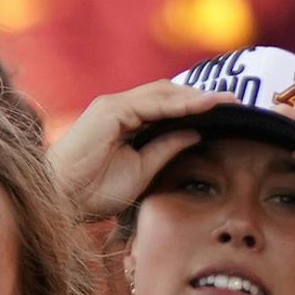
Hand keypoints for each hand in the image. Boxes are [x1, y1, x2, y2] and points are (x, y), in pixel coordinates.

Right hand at [49, 81, 232, 217]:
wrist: (60, 201)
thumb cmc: (91, 193)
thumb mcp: (140, 172)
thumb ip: (165, 149)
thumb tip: (195, 131)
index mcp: (122, 123)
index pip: (165, 106)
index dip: (195, 107)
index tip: (227, 112)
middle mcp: (117, 108)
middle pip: (166, 94)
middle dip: (200, 97)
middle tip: (235, 103)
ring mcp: (112, 107)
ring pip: (162, 93)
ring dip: (195, 97)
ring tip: (225, 102)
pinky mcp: (109, 111)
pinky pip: (151, 103)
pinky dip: (178, 103)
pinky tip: (203, 106)